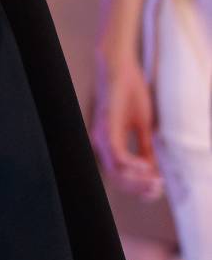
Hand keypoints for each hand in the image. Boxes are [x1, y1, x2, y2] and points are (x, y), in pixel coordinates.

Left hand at [93, 49, 162, 199]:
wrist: (121, 68)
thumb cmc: (130, 93)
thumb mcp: (142, 125)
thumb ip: (145, 148)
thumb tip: (152, 171)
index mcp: (109, 142)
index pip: (120, 175)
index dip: (137, 188)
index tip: (156, 191)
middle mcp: (101, 142)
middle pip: (117, 179)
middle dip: (138, 189)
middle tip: (158, 190)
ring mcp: (102, 135)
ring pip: (115, 171)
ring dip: (136, 181)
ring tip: (155, 181)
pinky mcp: (107, 127)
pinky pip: (116, 154)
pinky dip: (131, 165)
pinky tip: (146, 166)